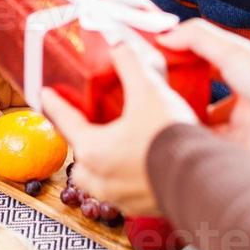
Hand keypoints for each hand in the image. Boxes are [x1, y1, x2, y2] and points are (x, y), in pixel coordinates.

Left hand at [39, 39, 196, 216]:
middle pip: (78, 152)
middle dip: (79, 137)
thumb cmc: (170, 138)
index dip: (54, 103)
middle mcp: (99, 177)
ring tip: (111, 145)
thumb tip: (117, 43)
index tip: (45, 94)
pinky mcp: (138, 207)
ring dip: (99, 161)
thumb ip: (129, 63)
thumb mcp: (148, 90)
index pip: (64, 120)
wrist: (205, 180)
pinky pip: (119, 190)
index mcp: (92, 148)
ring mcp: (117, 196)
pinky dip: (121, 176)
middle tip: (85, 121)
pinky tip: (136, 164)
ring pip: (95, 177)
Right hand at [156, 19, 249, 164]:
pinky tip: (177, 134)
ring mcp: (240, 124)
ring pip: (205, 123)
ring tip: (161, 115)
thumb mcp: (230, 49)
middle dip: (182, 95)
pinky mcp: (239, 147)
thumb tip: (164, 35)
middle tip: (156, 92)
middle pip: (204, 95)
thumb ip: (196, 37)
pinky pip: (211, 144)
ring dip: (187, 119)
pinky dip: (195, 140)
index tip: (159, 60)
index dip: (184, 61)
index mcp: (242, 70)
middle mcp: (241, 97)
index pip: (206, 63)